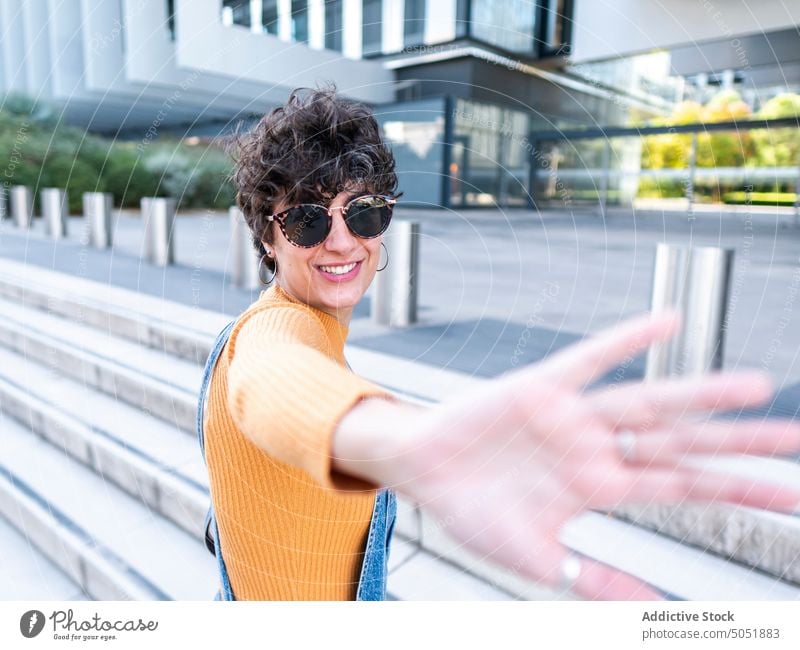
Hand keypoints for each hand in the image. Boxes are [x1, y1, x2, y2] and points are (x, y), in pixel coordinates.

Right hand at [372, 312, 799, 599]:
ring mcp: (573, 417)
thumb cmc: (474, 512)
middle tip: (797, 440)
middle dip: (739, 445)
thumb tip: (653, 611)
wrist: (424, 472)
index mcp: (601, 487)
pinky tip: (668, 322)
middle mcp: (598, 447)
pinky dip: (626, 341)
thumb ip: (595, 581)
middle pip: (681, 443)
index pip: (684, 488)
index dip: (737, 491)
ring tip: (755, 386)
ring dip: (698, 395)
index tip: (792, 497)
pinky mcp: (540, 388)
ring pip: (647, 403)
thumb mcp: (537, 560)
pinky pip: (590, 361)